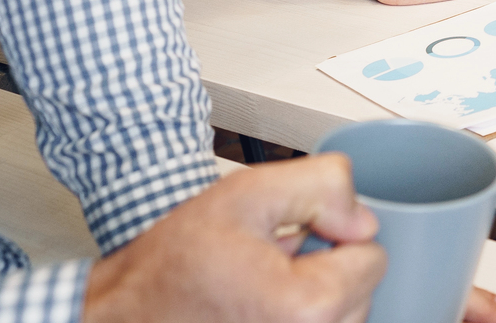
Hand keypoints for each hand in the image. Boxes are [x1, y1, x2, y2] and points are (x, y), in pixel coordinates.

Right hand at [83, 155, 383, 322]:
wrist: (121, 317)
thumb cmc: (172, 266)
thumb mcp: (246, 195)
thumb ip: (322, 187)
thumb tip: (362, 219)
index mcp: (310, 306)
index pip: (373, 256)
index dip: (332, 234)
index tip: (289, 240)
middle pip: (362, 291)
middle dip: (323, 270)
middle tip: (267, 266)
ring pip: (343, 317)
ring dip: (311, 299)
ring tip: (258, 290)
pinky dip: (297, 319)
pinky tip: (257, 312)